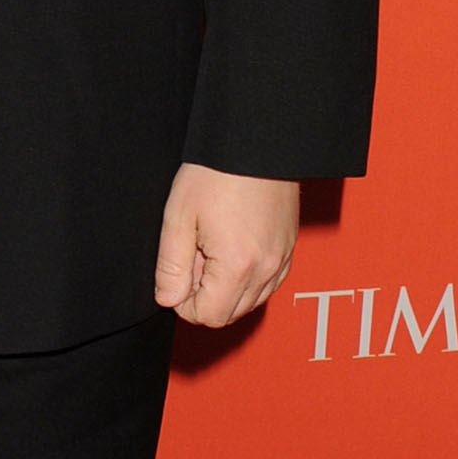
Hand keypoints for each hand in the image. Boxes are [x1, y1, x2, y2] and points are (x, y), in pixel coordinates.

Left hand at [153, 167, 298, 328]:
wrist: (254, 143)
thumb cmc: (216, 173)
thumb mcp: (179, 218)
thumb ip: (171, 266)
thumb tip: (168, 299)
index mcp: (237, 266)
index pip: (208, 316)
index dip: (184, 302)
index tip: (178, 273)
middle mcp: (266, 269)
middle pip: (230, 313)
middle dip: (205, 295)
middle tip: (193, 256)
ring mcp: (282, 259)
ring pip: (251, 301)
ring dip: (226, 288)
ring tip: (211, 247)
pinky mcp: (289, 249)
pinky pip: (268, 283)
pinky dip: (247, 278)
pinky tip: (231, 248)